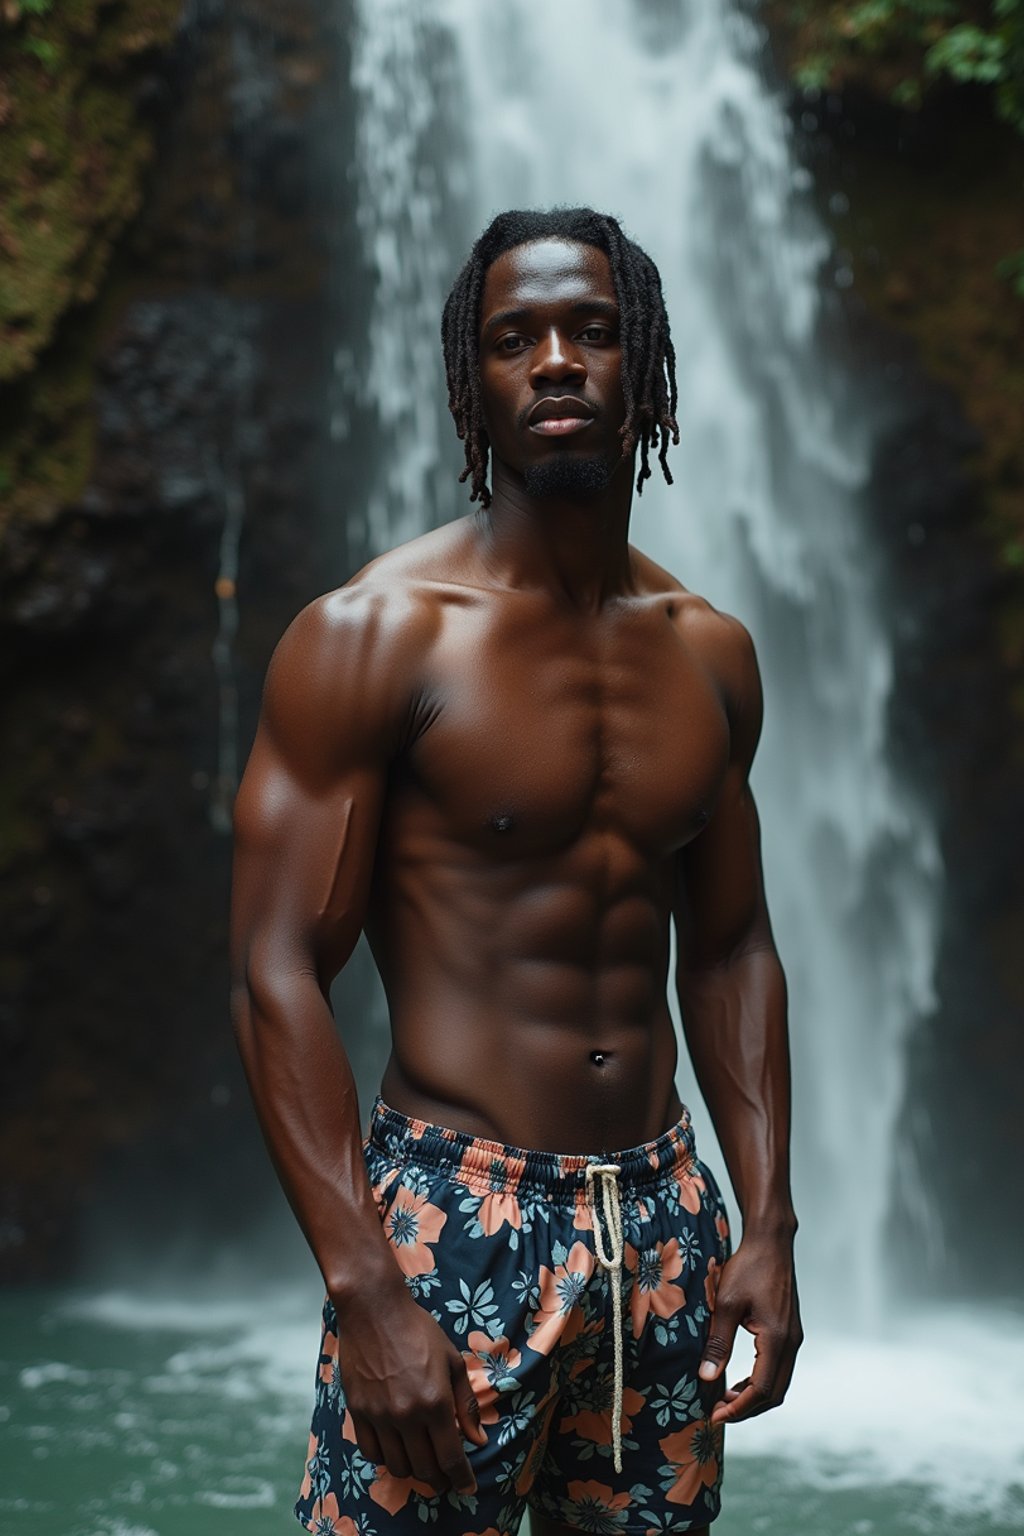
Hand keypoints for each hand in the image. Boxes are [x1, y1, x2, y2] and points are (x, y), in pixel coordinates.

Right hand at [334, 1280, 487, 1493]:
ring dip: (414, 1471)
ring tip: (422, 1461)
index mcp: (436, 1402)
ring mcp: (380, 1416)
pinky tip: (396, 1449)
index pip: (451, 1458)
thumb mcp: (452, 1361)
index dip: (461, 1479)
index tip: (467, 1488)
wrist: (375, 1310)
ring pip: (398, 1466)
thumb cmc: (418, 1330)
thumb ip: (466, 1404)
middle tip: (446, 1478)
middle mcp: (407, 1415)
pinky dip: (386, 1459)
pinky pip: (371, 1453)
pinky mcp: (358, 1412)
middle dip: (440, 1479)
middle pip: (425, 1469)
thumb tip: (478, 1439)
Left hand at [698, 1235, 801, 1425]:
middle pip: (774, 1394)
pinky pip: (779, 1369)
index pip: (761, 1390)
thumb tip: (707, 1378)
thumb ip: (718, 1342)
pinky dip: (760, 1382)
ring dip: (754, 1397)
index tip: (715, 1416)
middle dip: (746, 1409)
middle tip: (717, 1412)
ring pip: (779, 1384)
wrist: (771, 1243)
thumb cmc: (748, 1268)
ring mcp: (794, 1338)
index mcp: (778, 1339)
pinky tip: (739, 1380)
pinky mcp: (790, 1332)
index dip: (738, 1408)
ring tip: (725, 1399)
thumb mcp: (727, 1304)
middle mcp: (791, 1343)